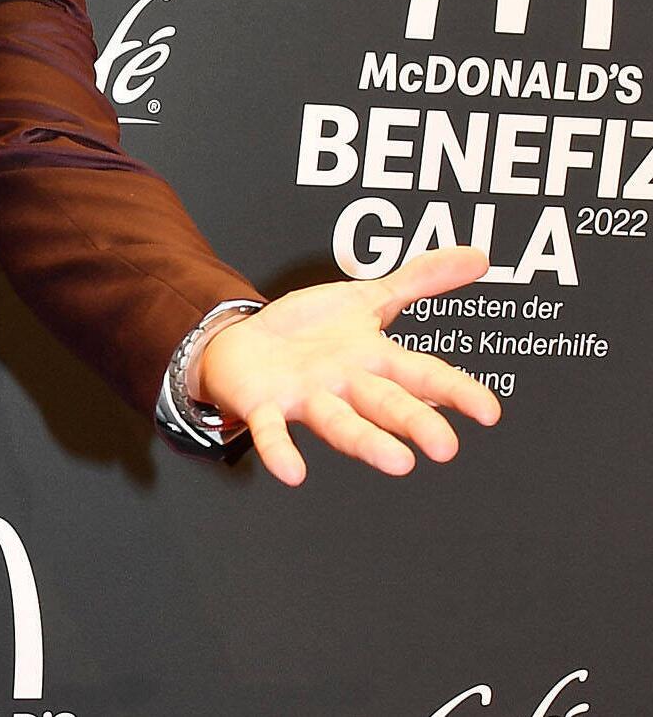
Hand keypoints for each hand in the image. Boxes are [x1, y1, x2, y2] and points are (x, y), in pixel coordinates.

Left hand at [195, 245, 503, 485]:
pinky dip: (280, 450)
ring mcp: (306, 399)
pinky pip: (273, 430)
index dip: (456, 391)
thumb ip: (419, 280)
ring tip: (397, 464)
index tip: (489, 412)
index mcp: (374, 360)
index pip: (423, 375)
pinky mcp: (264, 405)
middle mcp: (346, 386)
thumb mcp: (366, 298)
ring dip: (367, 443)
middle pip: (386, 404)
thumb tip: (478, 257)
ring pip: (341, 423)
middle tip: (445, 447)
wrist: (241, 343)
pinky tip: (292, 471)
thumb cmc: (309, 330)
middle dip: (415, 422)